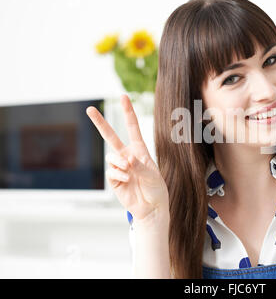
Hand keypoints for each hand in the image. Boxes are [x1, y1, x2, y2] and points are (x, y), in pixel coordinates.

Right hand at [86, 94, 168, 221]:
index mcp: (140, 150)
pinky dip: (119, 175)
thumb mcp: (152, 174)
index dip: (128, 112)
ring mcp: (119, 167)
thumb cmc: (156, 188)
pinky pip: (111, 171)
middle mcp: (127, 155)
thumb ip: (139, 165)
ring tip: (131, 173)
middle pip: (111, 136)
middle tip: (90, 109)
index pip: (132, 127)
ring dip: (120, 163)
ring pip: (111, 156)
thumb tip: (125, 159)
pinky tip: (127, 179)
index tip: (123, 97)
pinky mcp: (114, 179)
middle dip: (100, 123)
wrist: (151, 207)